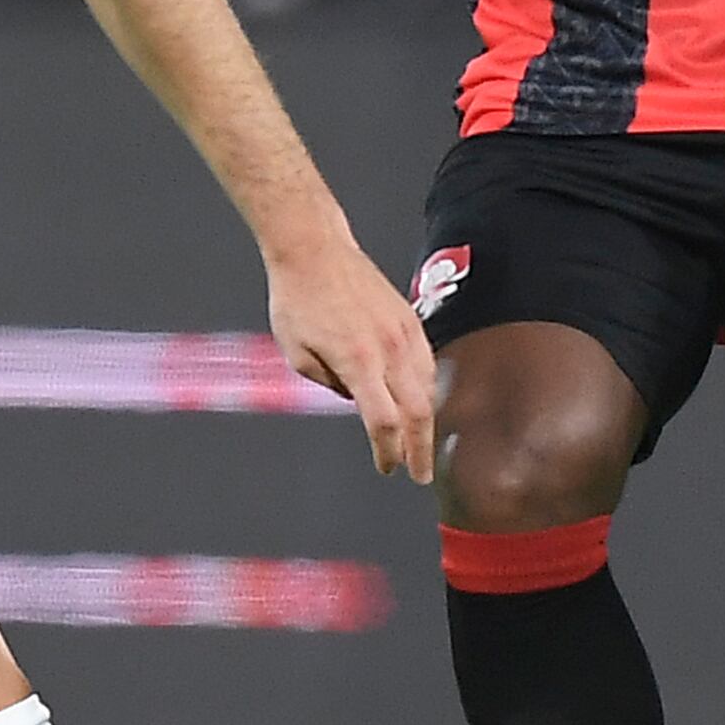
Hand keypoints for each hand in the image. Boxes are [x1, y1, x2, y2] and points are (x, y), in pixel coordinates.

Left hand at [270, 234, 435, 479]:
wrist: (315, 251)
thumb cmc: (298, 300)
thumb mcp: (297, 354)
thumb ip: (328, 385)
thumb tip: (355, 399)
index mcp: (358, 362)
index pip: (384, 422)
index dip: (389, 451)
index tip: (387, 467)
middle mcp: (389, 349)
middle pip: (418, 412)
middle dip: (420, 448)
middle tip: (419, 474)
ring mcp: (404, 333)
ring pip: (428, 389)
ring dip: (425, 420)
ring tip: (420, 442)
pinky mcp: (410, 319)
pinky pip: (427, 363)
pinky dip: (427, 389)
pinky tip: (420, 401)